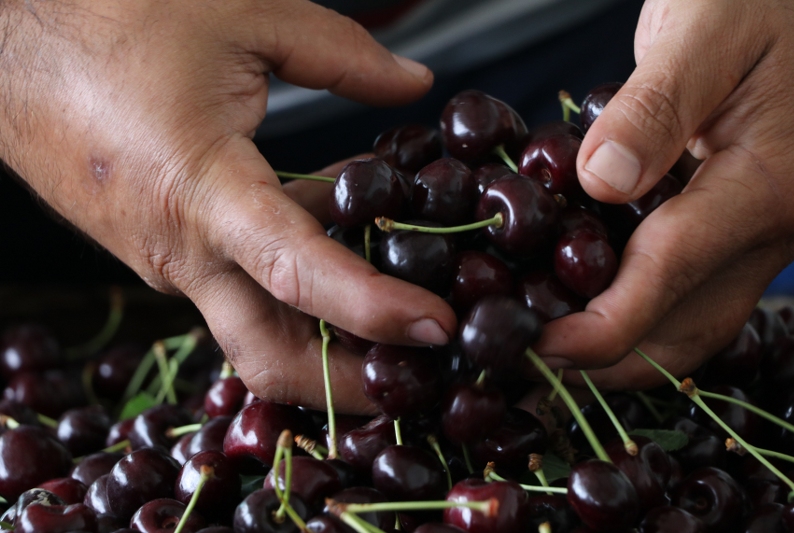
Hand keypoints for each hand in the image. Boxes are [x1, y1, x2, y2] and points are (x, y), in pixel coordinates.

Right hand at [0, 0, 456, 411]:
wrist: (5, 49)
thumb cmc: (106, 24)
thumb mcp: (240, 15)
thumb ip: (340, 54)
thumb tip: (414, 84)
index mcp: (200, 193)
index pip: (298, 274)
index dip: (373, 310)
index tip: (437, 328)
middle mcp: (182, 253)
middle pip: (270, 356)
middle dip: (348, 385)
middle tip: (421, 377)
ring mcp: (169, 263)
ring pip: (257, 329)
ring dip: (329, 335)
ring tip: (401, 310)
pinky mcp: (166, 253)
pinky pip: (239, 289)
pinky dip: (296, 284)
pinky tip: (339, 233)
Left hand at [535, 0, 793, 387]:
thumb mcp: (706, 28)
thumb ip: (657, 105)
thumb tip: (601, 180)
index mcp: (768, 182)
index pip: (672, 271)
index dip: (602, 325)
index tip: (541, 349)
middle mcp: (772, 224)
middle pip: (684, 326)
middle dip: (606, 361)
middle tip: (530, 367)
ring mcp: (760, 232)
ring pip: (691, 320)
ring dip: (621, 349)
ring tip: (549, 352)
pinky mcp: (740, 226)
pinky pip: (691, 291)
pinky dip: (637, 313)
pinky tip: (584, 308)